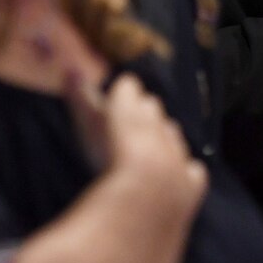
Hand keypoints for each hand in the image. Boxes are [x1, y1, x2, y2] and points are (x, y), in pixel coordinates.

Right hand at [67, 73, 205, 215]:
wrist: (147, 194)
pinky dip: (185, 170)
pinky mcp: (191, 182)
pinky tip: (180, 176)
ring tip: (149, 146)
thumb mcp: (87, 124)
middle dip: (142, 112)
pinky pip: (193, 169)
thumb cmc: (108, 157)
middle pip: (151, 109)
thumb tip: (70, 69)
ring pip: (172, 135)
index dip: (121, 93)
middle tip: (130, 119)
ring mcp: (178, 152)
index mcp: (133, 107)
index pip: (128, 88)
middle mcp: (158, 124)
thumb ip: (81, 98)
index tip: (116, 95)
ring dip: (162, 137)